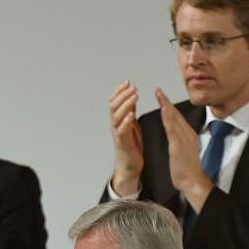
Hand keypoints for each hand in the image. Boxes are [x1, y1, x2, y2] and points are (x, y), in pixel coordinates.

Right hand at [108, 80, 143, 195]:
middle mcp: (115, 126)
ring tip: (135, 96)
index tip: (128, 81)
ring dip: (126, 104)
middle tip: (133, 87)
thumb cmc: (131, 147)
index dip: (119, 91)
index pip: (114, 101)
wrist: (130, 167)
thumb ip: (130, 112)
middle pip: (113, 106)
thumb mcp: (131, 125)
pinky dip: (126, 122)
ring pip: (116, 116)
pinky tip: (132, 114)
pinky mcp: (123, 143)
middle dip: (123, 95)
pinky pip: (121, 131)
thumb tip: (131, 97)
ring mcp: (118, 134)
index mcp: (118, 120)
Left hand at [156, 88, 212, 210]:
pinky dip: (168, 119)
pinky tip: (164, 110)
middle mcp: (187, 134)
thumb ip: (179, 140)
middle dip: (166, 101)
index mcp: (187, 135)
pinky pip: (173, 130)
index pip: (176, 117)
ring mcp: (184, 139)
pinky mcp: (179, 146)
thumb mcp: (182, 150)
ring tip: (159, 94)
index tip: (161, 96)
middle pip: (175, 114)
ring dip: (166, 105)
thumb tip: (175, 134)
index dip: (168, 106)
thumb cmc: (186, 169)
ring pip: (174, 119)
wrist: (193, 181)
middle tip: (158, 89)